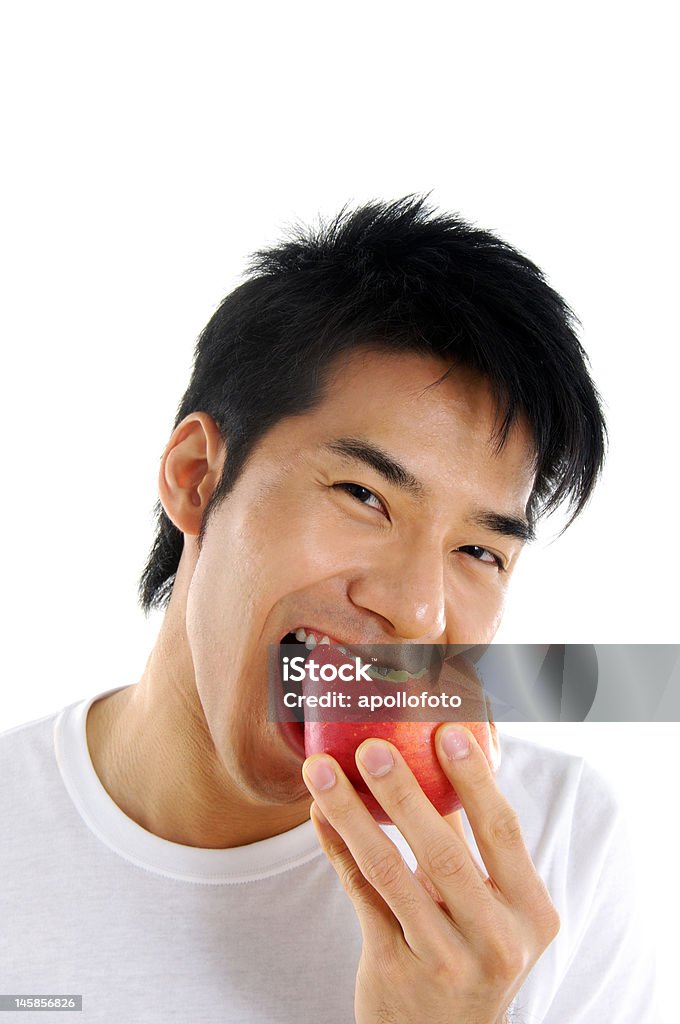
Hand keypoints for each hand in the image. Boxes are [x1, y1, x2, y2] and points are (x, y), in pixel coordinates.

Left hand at [302, 724, 559, 1023]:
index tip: (447, 730)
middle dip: (404, 794)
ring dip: (352, 814)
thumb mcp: (491, 907)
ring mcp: (444, 961)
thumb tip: (439, 756)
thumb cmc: (471, 950)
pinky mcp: (394, 970)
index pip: (503, 834)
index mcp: (531, 913)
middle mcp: (496, 942)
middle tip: (372, 746)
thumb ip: (469, 841)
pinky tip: (320, 813)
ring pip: (390, 872)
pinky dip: (338, 847)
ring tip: (322, 771)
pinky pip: (360, 895)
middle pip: (444, 854)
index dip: (476, 780)